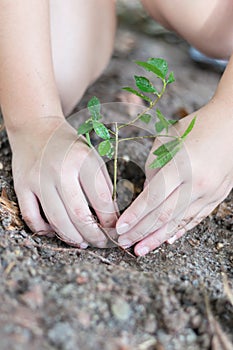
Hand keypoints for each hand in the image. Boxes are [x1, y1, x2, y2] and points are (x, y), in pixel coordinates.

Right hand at [9, 116, 117, 247]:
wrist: (37, 129)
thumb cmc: (70, 147)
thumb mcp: (93, 159)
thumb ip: (103, 187)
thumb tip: (111, 219)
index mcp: (83, 160)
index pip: (102, 200)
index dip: (111, 222)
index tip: (115, 231)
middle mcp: (60, 170)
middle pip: (79, 215)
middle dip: (94, 235)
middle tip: (100, 242)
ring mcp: (38, 178)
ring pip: (56, 220)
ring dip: (72, 238)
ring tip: (82, 242)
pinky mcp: (22, 185)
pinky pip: (31, 217)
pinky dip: (44, 230)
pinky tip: (56, 231)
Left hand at [116, 98, 232, 255]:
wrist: (231, 125)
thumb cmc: (195, 127)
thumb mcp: (167, 142)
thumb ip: (153, 171)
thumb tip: (145, 198)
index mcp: (182, 165)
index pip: (153, 197)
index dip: (135, 215)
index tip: (120, 228)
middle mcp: (197, 182)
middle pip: (165, 214)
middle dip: (141, 232)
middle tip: (124, 244)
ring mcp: (210, 192)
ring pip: (180, 221)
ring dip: (158, 238)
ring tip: (141, 249)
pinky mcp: (217, 197)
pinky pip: (196, 218)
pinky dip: (180, 230)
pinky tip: (166, 240)